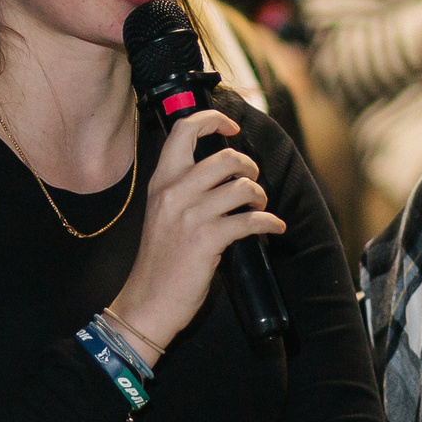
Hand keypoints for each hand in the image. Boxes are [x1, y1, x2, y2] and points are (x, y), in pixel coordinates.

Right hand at [106, 109, 285, 350]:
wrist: (147, 301)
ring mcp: (190, 216)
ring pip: (241, 187)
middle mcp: (174, 192)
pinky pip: (251, 220)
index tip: (231, 127)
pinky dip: (270, 222)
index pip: (183, 131)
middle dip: (249, 167)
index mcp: (161, 182)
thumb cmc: (160, 260)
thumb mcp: (162, 213)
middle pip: (225, 157)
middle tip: (251, 181)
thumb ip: (184, 190)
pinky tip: (274, 227)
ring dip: (259, 196)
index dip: (213, 120)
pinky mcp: (207, 240)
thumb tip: (221, 172)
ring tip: (258, 207)